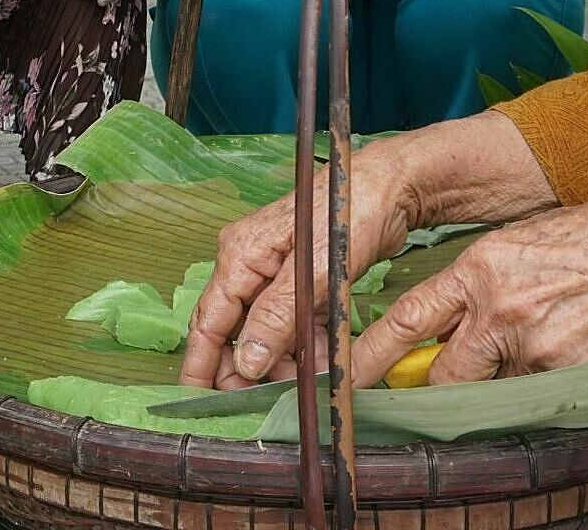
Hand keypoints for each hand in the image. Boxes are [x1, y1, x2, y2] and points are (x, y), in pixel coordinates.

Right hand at [179, 143, 417, 388]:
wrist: (392, 186)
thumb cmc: (347, 215)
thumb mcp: (312, 271)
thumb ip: (276, 318)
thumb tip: (244, 364)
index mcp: (240, 255)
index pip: (209, 320)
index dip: (200, 364)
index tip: (194, 401)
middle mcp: (249, 263)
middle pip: (234, 328)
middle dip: (245, 367)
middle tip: (260, 401)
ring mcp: (275, 271)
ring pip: (266, 330)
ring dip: (281, 358)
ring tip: (306, 378)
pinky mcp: (300, 278)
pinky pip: (291, 322)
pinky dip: (303, 343)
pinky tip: (321, 358)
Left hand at [350, 188, 587, 388]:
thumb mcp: (528, 243)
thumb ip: (485, 280)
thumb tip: (455, 317)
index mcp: (480, 266)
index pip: (406, 319)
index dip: (368, 355)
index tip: (340, 377)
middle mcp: (498, 307)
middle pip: (443, 373)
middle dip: (436, 390)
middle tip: (425, 400)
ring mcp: (534, 346)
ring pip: (492, 392)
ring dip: (498, 390)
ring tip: (527, 366)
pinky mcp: (570, 374)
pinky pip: (538, 401)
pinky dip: (542, 394)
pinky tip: (565, 368)